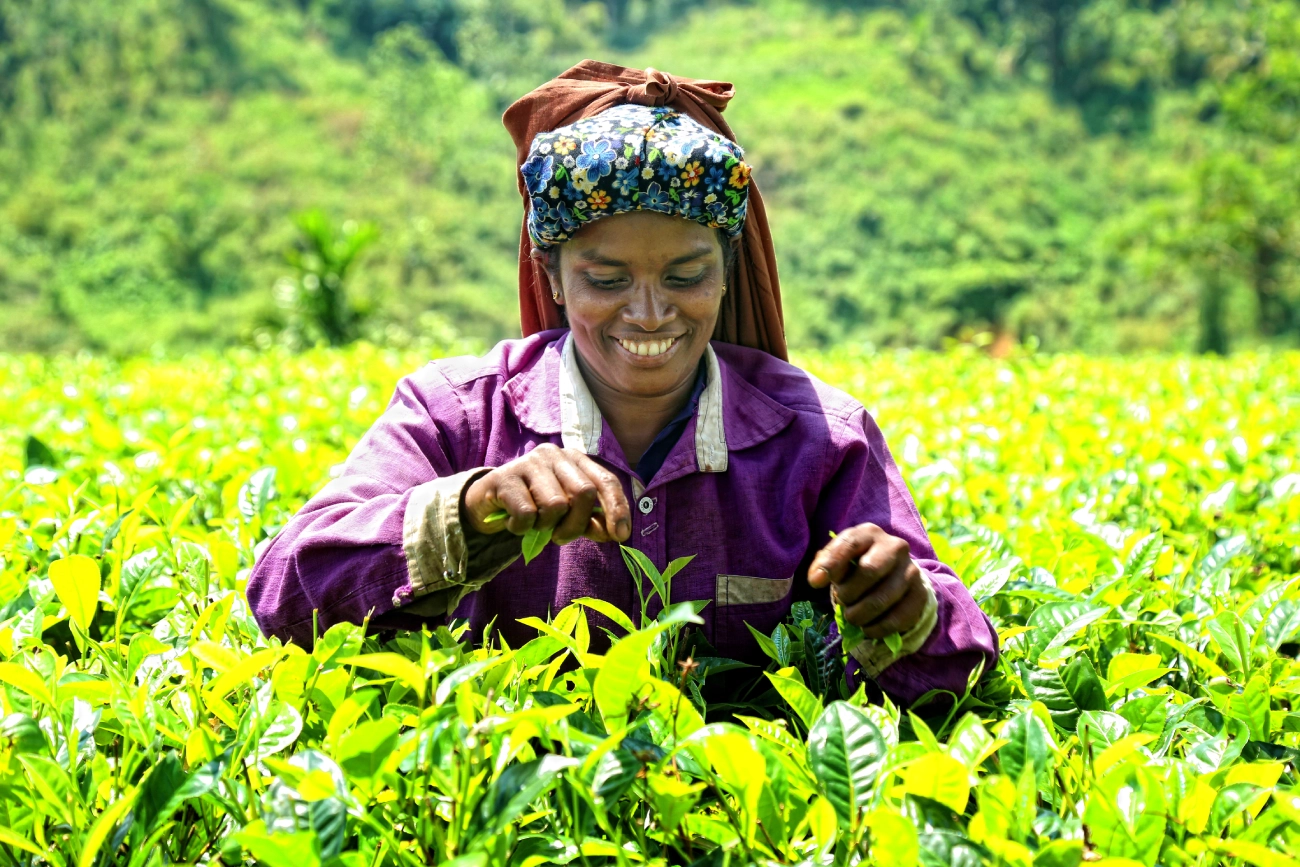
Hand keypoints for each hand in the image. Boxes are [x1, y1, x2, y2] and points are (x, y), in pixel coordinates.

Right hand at [463, 444, 631, 544]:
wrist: (487, 501)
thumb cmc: (534, 506)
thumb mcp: (566, 514)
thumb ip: (590, 521)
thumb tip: (611, 533)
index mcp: (575, 459)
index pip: (606, 481)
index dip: (618, 509)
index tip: (621, 536)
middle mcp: (555, 454)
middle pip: (584, 493)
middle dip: (577, 525)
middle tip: (561, 539)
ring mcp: (530, 462)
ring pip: (556, 505)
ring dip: (546, 527)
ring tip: (533, 525)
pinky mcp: (506, 477)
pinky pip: (527, 514)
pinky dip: (522, 528)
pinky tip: (514, 522)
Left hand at [808, 523, 926, 636]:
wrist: (894, 574)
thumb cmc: (857, 565)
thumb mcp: (839, 558)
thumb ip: (825, 564)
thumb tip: (816, 579)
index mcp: (869, 533)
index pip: (849, 544)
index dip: (830, 564)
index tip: (815, 583)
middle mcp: (895, 547)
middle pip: (869, 571)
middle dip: (848, 593)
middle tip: (841, 601)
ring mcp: (911, 570)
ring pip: (882, 599)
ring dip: (860, 615)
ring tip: (853, 617)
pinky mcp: (920, 594)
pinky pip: (898, 618)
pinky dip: (878, 629)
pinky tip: (868, 628)